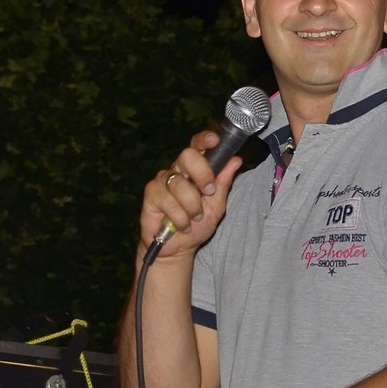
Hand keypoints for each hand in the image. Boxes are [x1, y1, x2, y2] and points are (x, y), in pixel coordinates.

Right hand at [139, 130, 242, 255]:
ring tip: (193, 219)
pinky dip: (180, 218)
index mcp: (194, 169)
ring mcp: (162, 180)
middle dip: (202, 174)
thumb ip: (223, 183)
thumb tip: (235, 160)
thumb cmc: (196, 225)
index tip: (215, 140)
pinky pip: (169, 202)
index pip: (197, 145)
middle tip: (207, 193)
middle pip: (187, 155)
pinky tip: (180, 225)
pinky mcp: (151, 194)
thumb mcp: (216, 205)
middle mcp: (177, 170)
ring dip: (192, 207)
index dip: (204, 139)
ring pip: (180, 184)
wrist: (179, 248)